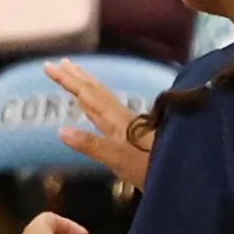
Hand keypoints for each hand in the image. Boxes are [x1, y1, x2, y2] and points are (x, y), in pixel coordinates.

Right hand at [47, 59, 150, 189]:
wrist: (184, 171)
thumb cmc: (150, 168)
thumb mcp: (117, 158)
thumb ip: (90, 144)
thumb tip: (60, 130)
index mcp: (114, 119)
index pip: (86, 94)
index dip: (67, 80)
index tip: (49, 65)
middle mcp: (120, 117)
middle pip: (95, 90)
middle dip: (76, 76)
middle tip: (60, 62)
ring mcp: (127, 124)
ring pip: (102, 98)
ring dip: (86, 85)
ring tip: (75, 75)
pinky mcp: (133, 134)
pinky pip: (108, 110)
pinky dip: (96, 102)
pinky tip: (96, 107)